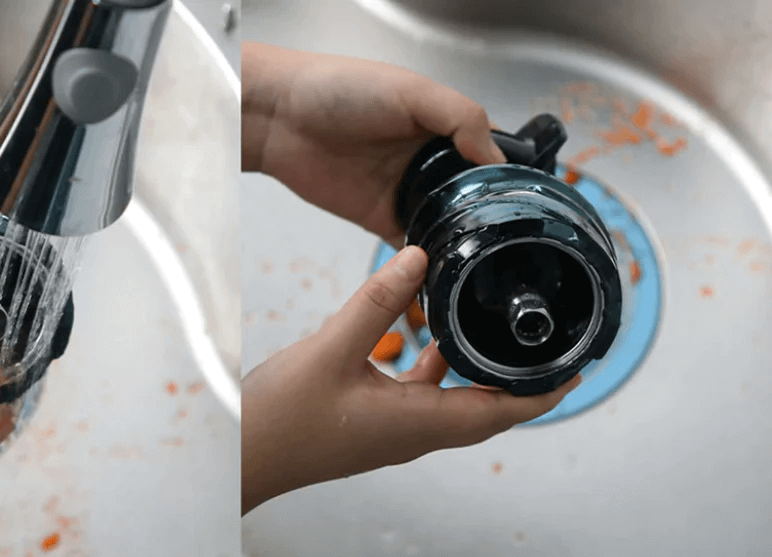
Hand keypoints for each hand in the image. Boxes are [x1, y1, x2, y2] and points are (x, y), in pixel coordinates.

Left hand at [241, 42, 505, 246]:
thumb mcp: (412, 90)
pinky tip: (442, 269)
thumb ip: (460, 117)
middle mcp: (427, 160)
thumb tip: (495, 157)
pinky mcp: (378, 218)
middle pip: (470, 195)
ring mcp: (403, 191)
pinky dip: (423, 260)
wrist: (280, 118)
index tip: (527, 200)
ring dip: (459, 239)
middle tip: (510, 238)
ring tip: (484, 259)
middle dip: (487, 215)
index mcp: (441, 125)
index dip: (506, 175)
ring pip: (444, 223)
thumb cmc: (339, 89)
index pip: (488, 153)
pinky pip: (409, 244)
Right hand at [241, 246, 578, 513]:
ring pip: (453, 402)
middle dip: (521, 380)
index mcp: (416, 423)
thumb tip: (419, 258)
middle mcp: (412, 433)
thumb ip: (377, 300)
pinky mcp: (370, 422)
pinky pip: (418, 395)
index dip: (545, 391)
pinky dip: (433, 368)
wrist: (242, 454)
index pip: (502, 411)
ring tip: (491, 332)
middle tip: (546, 345)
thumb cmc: (281, 421)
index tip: (577, 365)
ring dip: (476, 371)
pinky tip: (422, 337)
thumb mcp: (332, 347)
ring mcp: (391, 430)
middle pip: (486, 409)